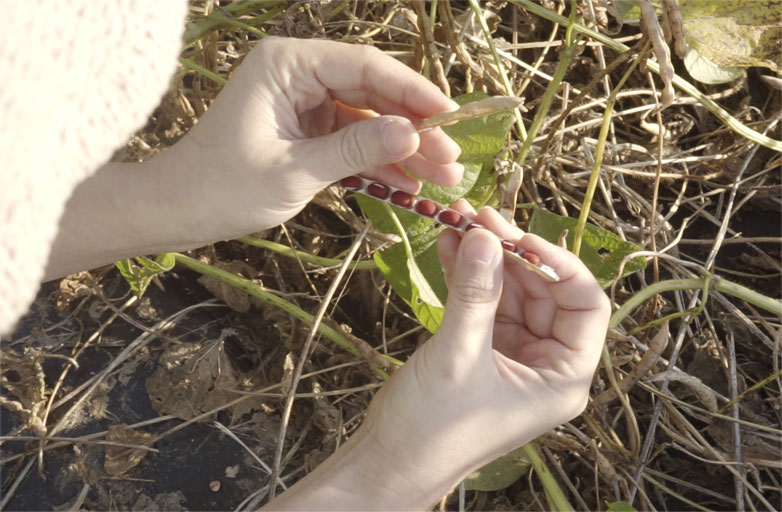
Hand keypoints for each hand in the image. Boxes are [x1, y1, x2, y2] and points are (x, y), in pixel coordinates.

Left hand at [171, 36, 461, 241]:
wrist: (182, 211)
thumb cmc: (224, 186)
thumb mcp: (295, 170)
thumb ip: (356, 149)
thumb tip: (413, 135)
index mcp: (287, 65)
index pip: (364, 66)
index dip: (412, 92)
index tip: (450, 117)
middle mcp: (299, 74)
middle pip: (374, 92)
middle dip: (414, 127)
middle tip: (453, 157)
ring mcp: (306, 102)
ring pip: (369, 119)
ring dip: (404, 149)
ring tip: (444, 177)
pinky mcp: (309, 129)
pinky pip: (354, 141)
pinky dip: (379, 162)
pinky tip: (411, 183)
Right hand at [361, 204, 610, 502]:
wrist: (389, 461)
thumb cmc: (432, 428)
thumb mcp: (458, 355)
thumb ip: (474, 293)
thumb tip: (484, 236)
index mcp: (563, 378)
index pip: (585, 306)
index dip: (559, 265)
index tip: (520, 237)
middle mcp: (545, 364)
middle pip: (543, 292)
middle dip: (511, 253)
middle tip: (479, 219)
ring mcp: (513, 355)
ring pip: (510, 292)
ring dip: (485, 258)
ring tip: (458, 221)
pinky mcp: (482, 349)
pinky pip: (482, 301)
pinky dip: (466, 275)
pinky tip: (447, 245)